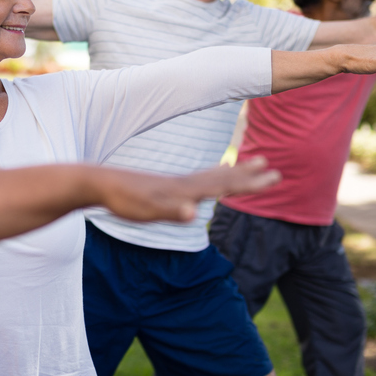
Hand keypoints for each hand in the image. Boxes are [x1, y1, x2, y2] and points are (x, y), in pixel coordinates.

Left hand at [98, 158, 280, 222]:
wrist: (99, 183)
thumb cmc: (124, 200)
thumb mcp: (148, 211)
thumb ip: (172, 212)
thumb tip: (195, 213)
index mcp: (186, 190)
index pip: (225, 185)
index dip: (250, 183)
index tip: (275, 177)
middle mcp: (185, 183)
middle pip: (225, 178)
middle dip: (250, 176)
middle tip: (275, 169)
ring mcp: (177, 183)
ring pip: (214, 176)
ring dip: (236, 171)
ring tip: (253, 163)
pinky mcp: (167, 186)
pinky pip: (200, 179)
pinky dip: (214, 175)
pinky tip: (215, 174)